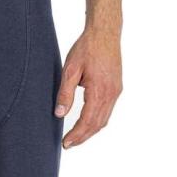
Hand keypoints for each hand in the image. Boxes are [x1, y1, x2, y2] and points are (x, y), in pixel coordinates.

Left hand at [54, 26, 121, 148]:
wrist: (105, 32)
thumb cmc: (87, 47)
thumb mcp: (70, 68)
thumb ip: (65, 92)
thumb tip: (59, 113)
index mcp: (99, 91)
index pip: (87, 121)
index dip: (76, 135)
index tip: (66, 143)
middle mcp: (111, 94)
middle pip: (97, 124)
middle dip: (83, 137)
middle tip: (69, 144)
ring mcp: (116, 91)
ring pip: (105, 119)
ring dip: (91, 130)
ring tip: (77, 136)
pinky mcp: (117, 87)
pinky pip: (108, 110)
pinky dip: (98, 120)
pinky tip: (88, 121)